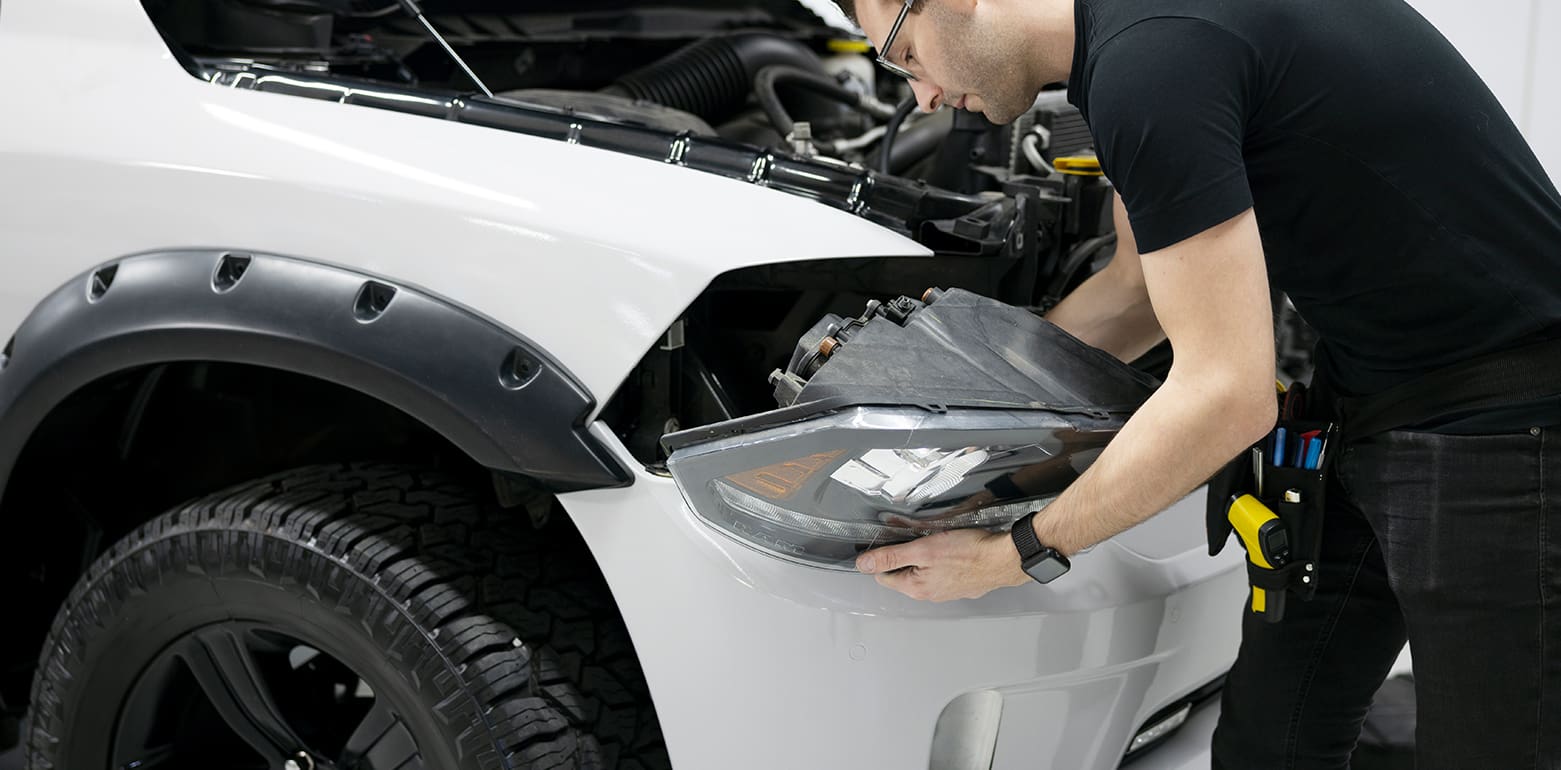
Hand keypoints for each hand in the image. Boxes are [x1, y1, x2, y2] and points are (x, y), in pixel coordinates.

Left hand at [855, 528, 1031, 601]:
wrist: (1004, 558)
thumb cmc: (968, 552)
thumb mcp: (922, 549)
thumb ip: (891, 557)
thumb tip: (863, 565)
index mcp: (915, 588)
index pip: (883, 576)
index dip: (883, 557)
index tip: (892, 541)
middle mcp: (929, 594)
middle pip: (903, 574)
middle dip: (906, 555)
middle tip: (919, 537)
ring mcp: (947, 591)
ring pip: (924, 572)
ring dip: (925, 557)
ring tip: (938, 541)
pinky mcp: (961, 584)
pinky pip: (942, 572)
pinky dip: (942, 561)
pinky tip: (952, 550)